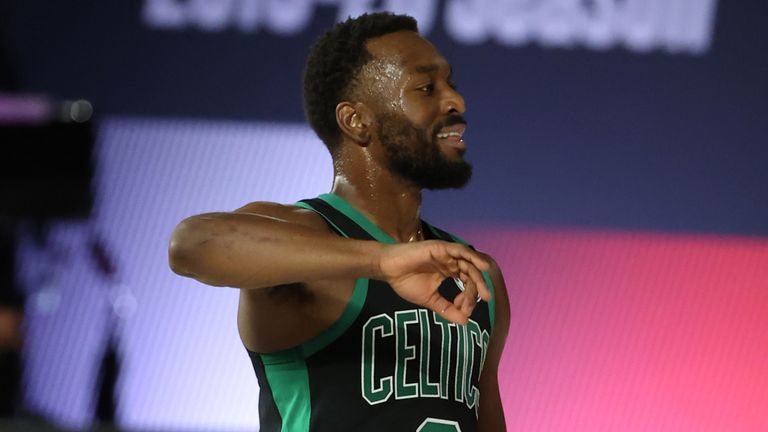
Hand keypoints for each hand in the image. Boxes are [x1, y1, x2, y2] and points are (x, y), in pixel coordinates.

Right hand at [376, 240, 490, 324]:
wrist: (388, 270)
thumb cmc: (405, 281)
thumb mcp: (430, 300)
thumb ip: (447, 309)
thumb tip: (465, 322)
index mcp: (449, 271)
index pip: (467, 283)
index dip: (469, 297)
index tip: (464, 310)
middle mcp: (451, 261)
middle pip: (471, 273)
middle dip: (478, 287)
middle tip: (485, 299)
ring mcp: (447, 253)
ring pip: (468, 263)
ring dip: (479, 275)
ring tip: (485, 290)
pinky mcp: (441, 247)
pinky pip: (460, 251)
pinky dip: (472, 257)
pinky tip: (481, 266)